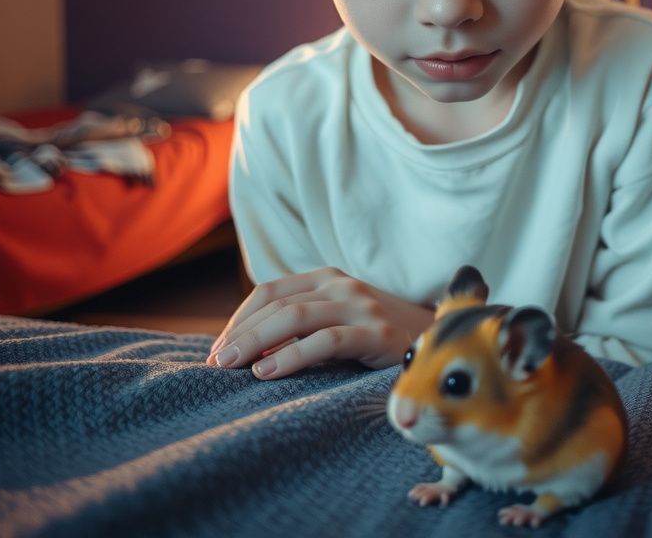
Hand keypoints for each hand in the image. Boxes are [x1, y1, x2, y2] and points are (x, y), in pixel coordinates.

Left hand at [205, 267, 434, 377]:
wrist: (436, 342)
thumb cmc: (375, 338)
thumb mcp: (335, 322)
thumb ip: (299, 326)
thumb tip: (243, 351)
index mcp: (328, 278)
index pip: (270, 291)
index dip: (238, 320)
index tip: (217, 351)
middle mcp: (342, 285)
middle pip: (277, 303)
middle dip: (240, 334)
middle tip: (215, 364)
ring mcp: (361, 306)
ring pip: (296, 317)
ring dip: (257, 342)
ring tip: (232, 367)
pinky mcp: (377, 332)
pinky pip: (327, 340)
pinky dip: (293, 355)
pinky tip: (268, 371)